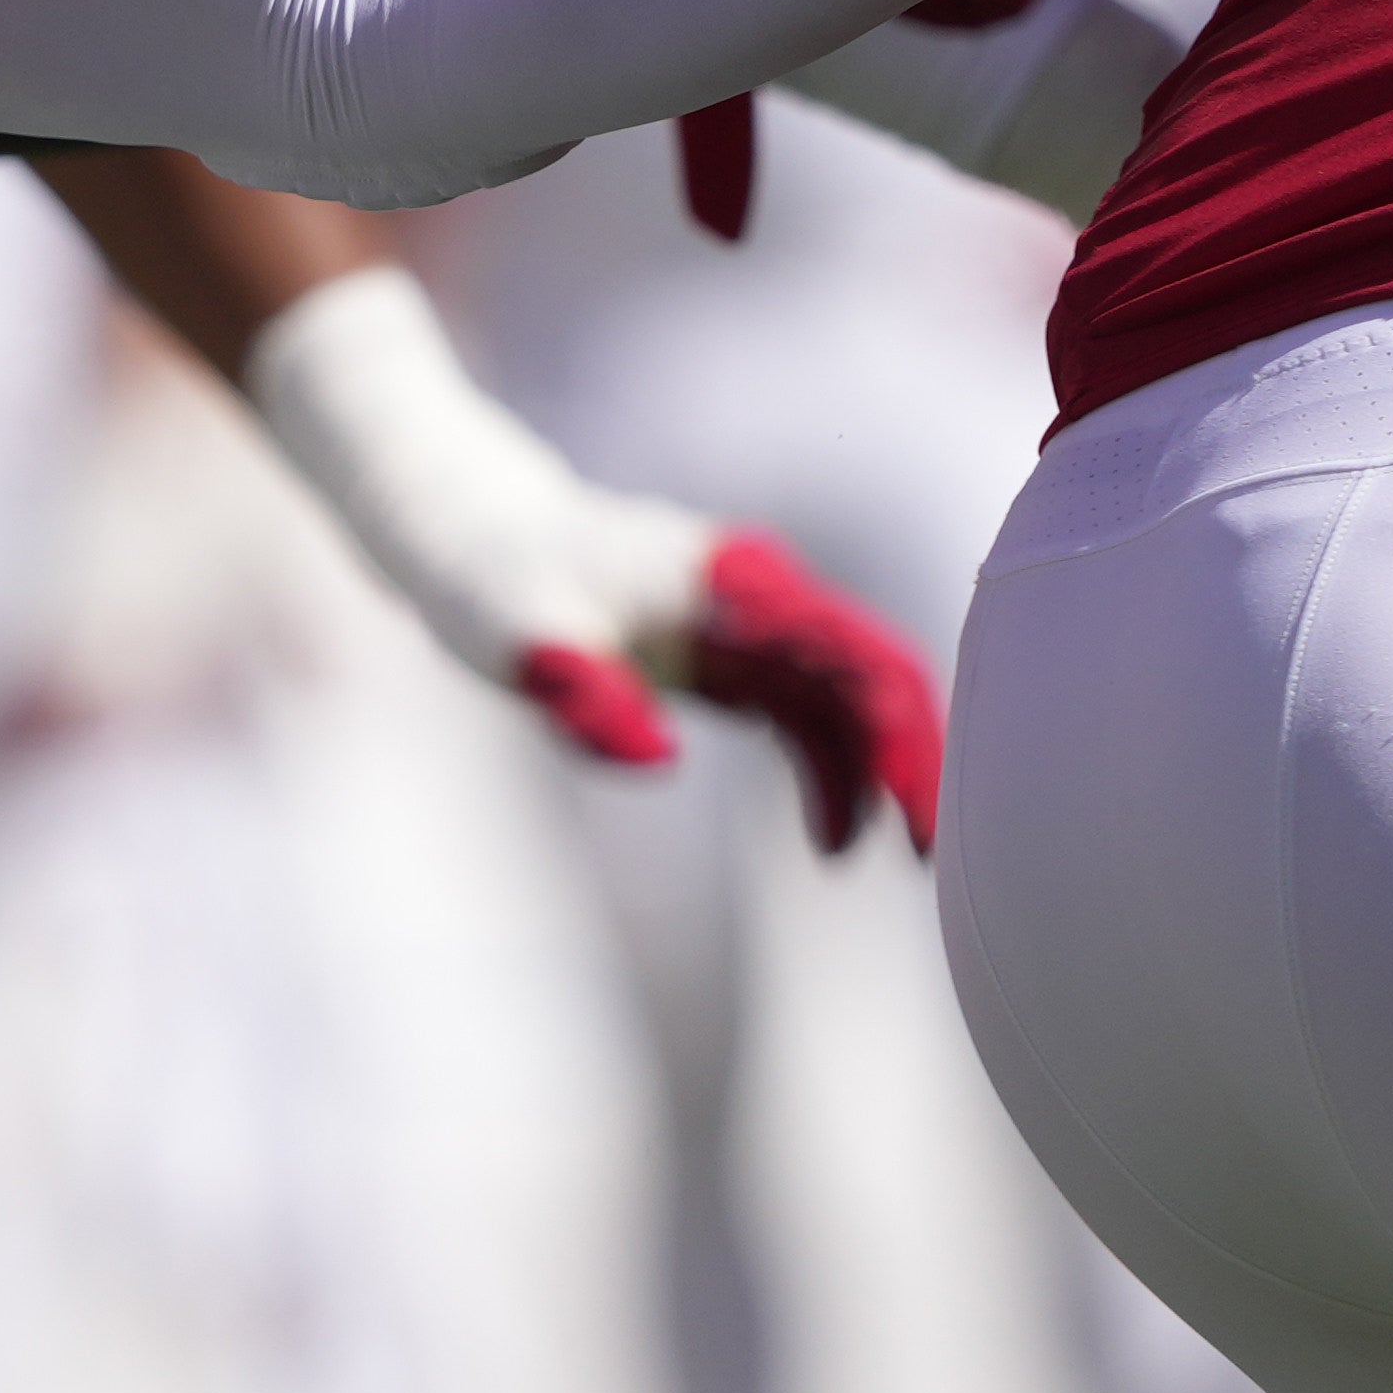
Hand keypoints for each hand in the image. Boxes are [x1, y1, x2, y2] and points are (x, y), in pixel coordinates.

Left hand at [239, 265, 941, 854]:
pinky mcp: (736, 651)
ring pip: (859, 699)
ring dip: (881, 775)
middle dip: (916, 763)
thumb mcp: (517, 637)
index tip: (918, 818)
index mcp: (730, 581)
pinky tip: (826, 840)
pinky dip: (834, 772)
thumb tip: (658, 758)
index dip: (902, 735)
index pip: (855, 654)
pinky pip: (815, 715)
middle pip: (880, 674)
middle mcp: (760, 594)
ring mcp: (755, 622)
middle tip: (926, 857)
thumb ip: (580, 692)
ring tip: (886, 863)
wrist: (466, 529)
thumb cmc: (487, 577)